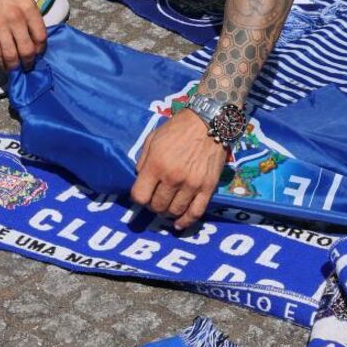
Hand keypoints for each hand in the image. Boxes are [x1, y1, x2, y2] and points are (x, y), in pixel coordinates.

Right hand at [0, 0, 47, 71]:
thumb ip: (31, 16)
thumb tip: (35, 39)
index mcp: (29, 8)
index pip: (41, 37)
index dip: (41, 49)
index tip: (39, 53)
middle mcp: (15, 18)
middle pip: (27, 50)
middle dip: (29, 62)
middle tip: (29, 66)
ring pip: (11, 55)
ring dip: (16, 66)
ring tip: (17, 69)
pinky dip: (1, 62)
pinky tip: (4, 65)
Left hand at [131, 108, 227, 230]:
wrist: (208, 122)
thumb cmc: (177, 129)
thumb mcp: (152, 139)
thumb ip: (143, 161)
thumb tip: (140, 179)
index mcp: (156, 164)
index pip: (140, 195)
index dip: (138, 198)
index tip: (142, 195)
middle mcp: (173, 177)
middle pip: (157, 206)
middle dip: (153, 206)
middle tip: (155, 200)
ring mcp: (191, 185)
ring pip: (174, 211)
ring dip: (167, 213)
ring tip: (167, 207)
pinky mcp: (207, 188)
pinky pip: (195, 212)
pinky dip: (186, 222)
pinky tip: (179, 224)